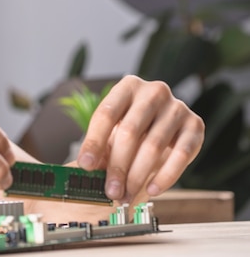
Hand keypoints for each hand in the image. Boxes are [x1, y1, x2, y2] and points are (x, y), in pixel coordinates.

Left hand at [77, 75, 204, 203]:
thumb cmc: (133, 125)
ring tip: (127, 193)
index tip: (86, 166)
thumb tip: (87, 169)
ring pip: (154, 146)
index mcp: (128, 86)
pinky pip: (181, 155)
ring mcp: (177, 107)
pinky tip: (152, 189)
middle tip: (111, 190)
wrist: (165, 121)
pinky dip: (165, 176)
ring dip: (138, 175)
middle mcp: (153, 92)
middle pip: (130, 132)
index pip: (106, 114)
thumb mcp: (113, 129)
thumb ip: (100, 145)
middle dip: (118, 166)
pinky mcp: (195, 125)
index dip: (94, 142)